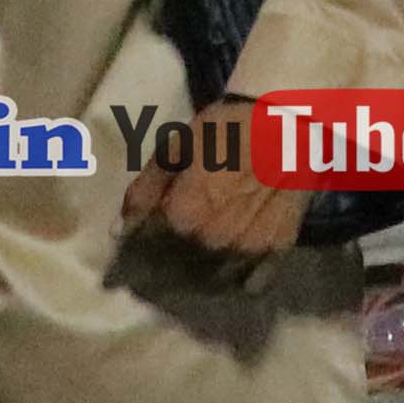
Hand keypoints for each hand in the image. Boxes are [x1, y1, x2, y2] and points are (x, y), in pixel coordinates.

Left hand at [122, 142, 302, 268]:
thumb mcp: (175, 150)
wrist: (286, 120)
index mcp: (182, 217)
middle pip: (179, 267)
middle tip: (173, 244)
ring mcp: (247, 249)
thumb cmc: (223, 130)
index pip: (148, 249)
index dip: (140, 245)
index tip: (139, 241)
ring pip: (214, 278)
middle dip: (169, 259)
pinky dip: (239, 278)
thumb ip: (144, 191)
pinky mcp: (277, 250)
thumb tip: (117, 231)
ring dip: (202, 272)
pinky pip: (251, 281)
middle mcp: (213, 241)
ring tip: (201, 255)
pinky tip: (233, 264)